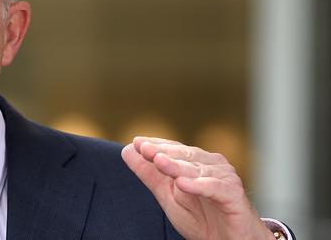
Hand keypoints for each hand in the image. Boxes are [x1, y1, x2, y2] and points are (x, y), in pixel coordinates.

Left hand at [121, 137, 274, 239]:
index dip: (156, 145)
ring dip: (177, 165)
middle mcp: (211, 165)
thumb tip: (127, 150)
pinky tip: (182, 184)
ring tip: (158, 161)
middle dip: (163, 152)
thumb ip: (149, 174)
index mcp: (195, 162)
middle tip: (144, 148)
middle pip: (184, 156)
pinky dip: (198, 185)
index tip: (136, 143)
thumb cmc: (202, 218)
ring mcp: (224, 177)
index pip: (174, 149)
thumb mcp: (168, 196)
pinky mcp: (233, 194)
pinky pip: (215, 188)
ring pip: (197, 169)